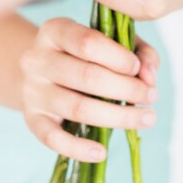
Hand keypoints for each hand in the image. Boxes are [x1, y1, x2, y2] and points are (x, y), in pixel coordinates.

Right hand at [20, 18, 159, 162]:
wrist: (40, 71)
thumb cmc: (83, 54)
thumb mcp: (107, 40)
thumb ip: (137, 51)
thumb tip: (149, 77)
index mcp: (54, 30)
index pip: (88, 42)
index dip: (119, 58)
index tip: (139, 69)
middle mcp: (37, 58)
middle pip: (86, 76)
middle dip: (127, 88)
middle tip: (151, 96)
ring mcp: (32, 90)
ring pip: (77, 108)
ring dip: (118, 117)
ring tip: (146, 118)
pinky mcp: (32, 118)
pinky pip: (53, 138)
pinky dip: (78, 149)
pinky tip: (102, 152)